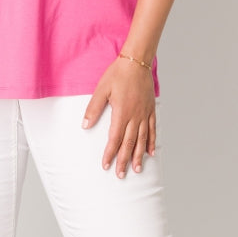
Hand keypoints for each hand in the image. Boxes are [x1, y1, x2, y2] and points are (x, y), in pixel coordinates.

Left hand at [82, 56, 155, 176]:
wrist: (137, 61)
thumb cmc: (118, 74)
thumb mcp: (101, 89)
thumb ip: (93, 108)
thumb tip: (85, 125)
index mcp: (121, 112)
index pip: (115, 138)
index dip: (110, 153)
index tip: (106, 165)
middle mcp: (135, 116)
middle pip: (129, 143)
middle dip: (124, 160)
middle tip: (121, 175)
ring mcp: (144, 114)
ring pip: (142, 139)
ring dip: (139, 156)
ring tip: (136, 169)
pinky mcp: (150, 110)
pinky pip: (152, 129)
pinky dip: (152, 142)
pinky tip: (151, 153)